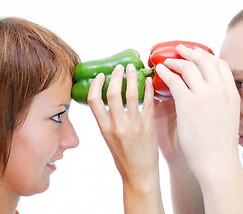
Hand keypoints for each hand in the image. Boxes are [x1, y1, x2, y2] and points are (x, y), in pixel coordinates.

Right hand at [87, 64, 156, 183]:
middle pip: (113, 93)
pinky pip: (148, 102)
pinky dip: (148, 88)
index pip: (93, 100)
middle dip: (116, 75)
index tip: (101, 75)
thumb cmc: (124, 159)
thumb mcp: (109, 139)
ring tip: (133, 68)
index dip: (96, 84)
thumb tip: (111, 100)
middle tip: (120, 67)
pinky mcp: (148, 126)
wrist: (139, 175)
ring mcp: (134, 125)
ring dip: (132, 77)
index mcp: (104, 129)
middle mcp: (117, 126)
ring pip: (132, 94)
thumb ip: (108, 121)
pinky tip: (148, 81)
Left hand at [156, 45, 240, 178]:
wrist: (217, 162)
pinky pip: (174, 80)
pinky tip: (159, 72)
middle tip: (180, 49)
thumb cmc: (220, 144)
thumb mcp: (228, 115)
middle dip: (190, 52)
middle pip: (204, 60)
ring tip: (166, 61)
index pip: (220, 64)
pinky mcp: (188, 104)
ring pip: (188, 67)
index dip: (207, 56)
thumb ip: (221, 100)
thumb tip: (209, 91)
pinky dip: (165, 73)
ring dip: (175, 61)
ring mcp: (205, 95)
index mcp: (231, 92)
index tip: (197, 54)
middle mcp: (220, 90)